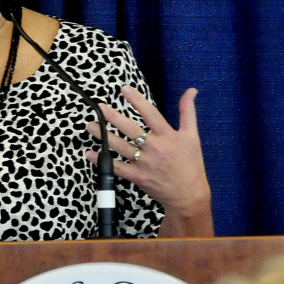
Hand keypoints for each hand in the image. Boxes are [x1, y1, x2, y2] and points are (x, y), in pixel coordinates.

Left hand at [85, 86, 212, 235]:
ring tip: (90, 126)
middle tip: (100, 108)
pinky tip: (91, 154)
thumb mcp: (192, 135)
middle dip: (114, 117)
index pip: (151, 114)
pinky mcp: (138, 177)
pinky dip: (103, 161)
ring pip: (121, 147)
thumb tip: (191, 90)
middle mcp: (155, 148)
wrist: (188, 194)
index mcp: (168, 136)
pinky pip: (117, 168)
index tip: (124, 89)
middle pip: (131, 129)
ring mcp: (145, 163)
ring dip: (104, 136)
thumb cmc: (191, 164)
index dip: (137, 100)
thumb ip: (188, 111)